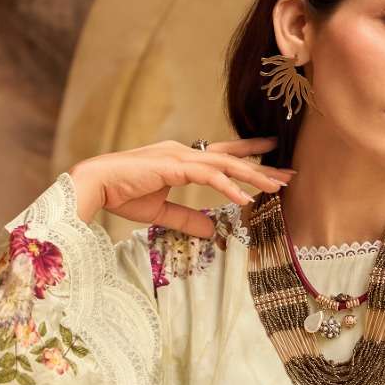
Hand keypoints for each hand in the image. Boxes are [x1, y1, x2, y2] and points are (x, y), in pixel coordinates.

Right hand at [68, 138, 294, 237]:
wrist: (95, 185)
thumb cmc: (121, 195)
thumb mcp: (162, 212)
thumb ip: (188, 219)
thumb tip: (211, 231)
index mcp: (180, 160)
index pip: (220, 154)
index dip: (247, 154)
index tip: (271, 154)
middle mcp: (183, 153)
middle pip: (230, 157)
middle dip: (261, 166)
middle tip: (289, 173)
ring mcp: (178, 156)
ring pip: (225, 164)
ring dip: (253, 176)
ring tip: (277, 187)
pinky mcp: (173, 166)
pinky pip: (208, 175)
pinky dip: (229, 186)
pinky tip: (246, 199)